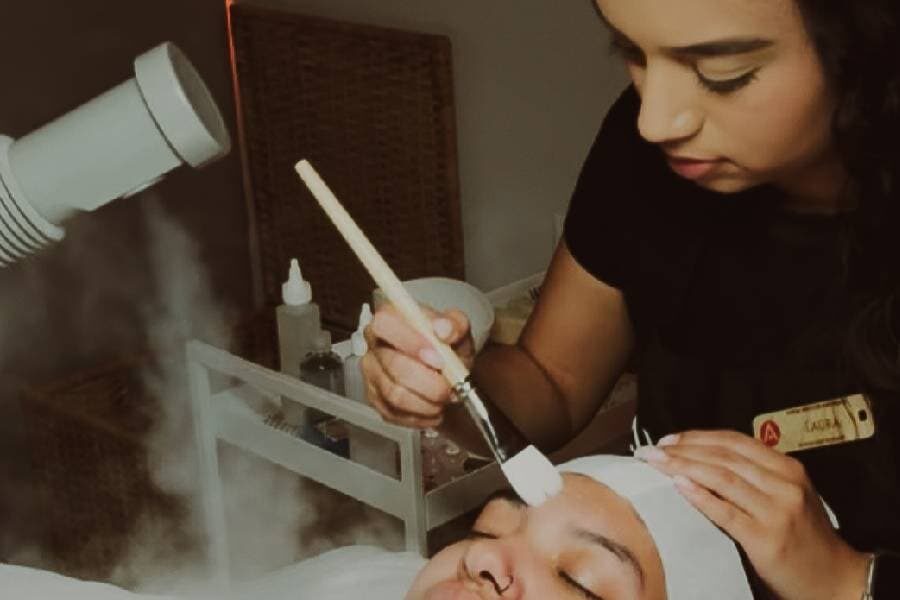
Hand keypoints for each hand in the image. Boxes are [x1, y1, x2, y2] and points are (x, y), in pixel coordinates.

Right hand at [361, 303, 474, 428]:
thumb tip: (444, 329)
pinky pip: (394, 413)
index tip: (439, 360)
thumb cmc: (446, 344)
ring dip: (427, 403)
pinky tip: (434, 410)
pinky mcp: (374, 398)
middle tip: (450, 388)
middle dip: (428, 383)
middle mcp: (373, 343)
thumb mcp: (458, 329)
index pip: (386, 325)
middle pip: (393, 366)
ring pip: (394, 394)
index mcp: (389, 317)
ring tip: (445, 399)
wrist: (445, 367)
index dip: (411, 343)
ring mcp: (371, 372)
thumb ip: (455, 324)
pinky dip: (420, 416)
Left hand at [636, 430, 868, 599]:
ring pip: (722, 477)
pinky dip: (700, 496)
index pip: (735, 442)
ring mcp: (777, 511)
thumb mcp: (787, 496)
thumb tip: (703, 459)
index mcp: (788, 468)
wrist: (836, 579)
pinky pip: (726, 512)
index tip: (669, 438)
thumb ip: (755, 476)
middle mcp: (785, 484)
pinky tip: (679, 485)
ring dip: (683, 466)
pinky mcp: (766, 539)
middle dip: (683, 449)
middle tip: (651, 449)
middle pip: (724, 457)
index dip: (698, 436)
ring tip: (656, 462)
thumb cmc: (803, 537)